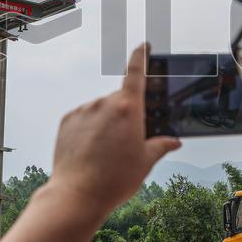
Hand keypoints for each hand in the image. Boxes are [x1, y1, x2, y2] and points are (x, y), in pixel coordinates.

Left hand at [48, 44, 180, 218]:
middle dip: (126, 114)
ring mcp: (83, 110)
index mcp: (128, 108)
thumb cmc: (114, 179)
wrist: (76, 195)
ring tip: (106, 151)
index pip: (136, 72)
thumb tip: (173, 141)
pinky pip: (84, 118)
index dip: (141, 56)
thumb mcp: (145, 162)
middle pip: (120, 100)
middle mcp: (104, 103)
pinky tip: (91, 150)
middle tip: (128, 140)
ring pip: (101, 110)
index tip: (144, 46)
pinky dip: (89, 128)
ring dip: (107, 122)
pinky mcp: (67, 120)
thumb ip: (161, 146)